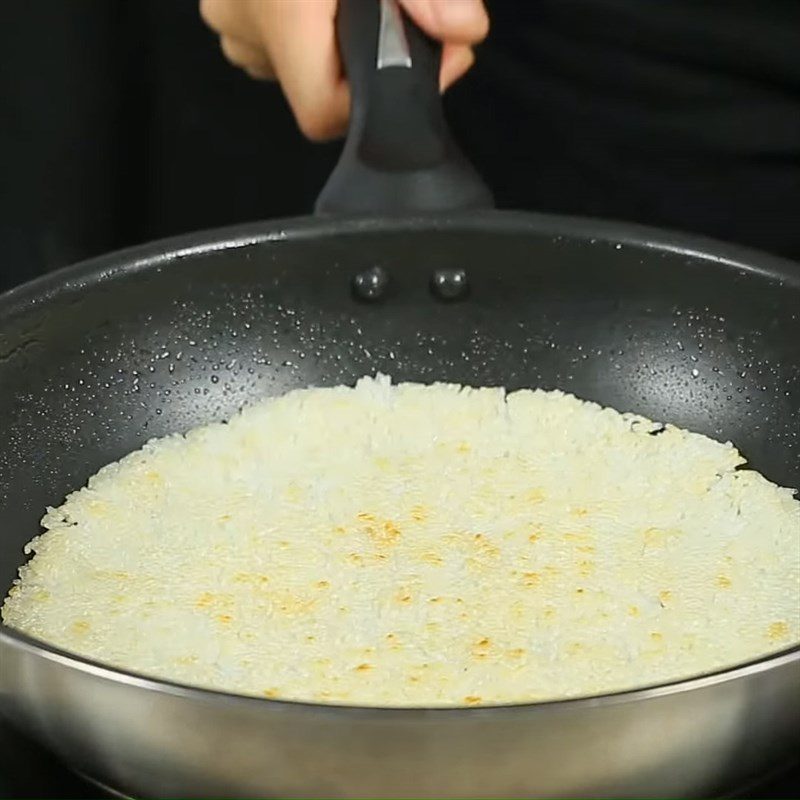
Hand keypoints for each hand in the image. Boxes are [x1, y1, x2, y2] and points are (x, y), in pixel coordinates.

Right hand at [199, 0, 488, 140]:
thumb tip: (465, 31)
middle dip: (378, 58)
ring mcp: (229, 15)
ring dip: (349, 43)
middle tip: (417, 9)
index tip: (430, 55)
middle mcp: (242, 19)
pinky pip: (279, 45)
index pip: (324, 110)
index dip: (381, 98)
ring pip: (304, 67)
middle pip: (323, 86)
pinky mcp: (228, 6)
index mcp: (279, 7)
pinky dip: (318, 29)